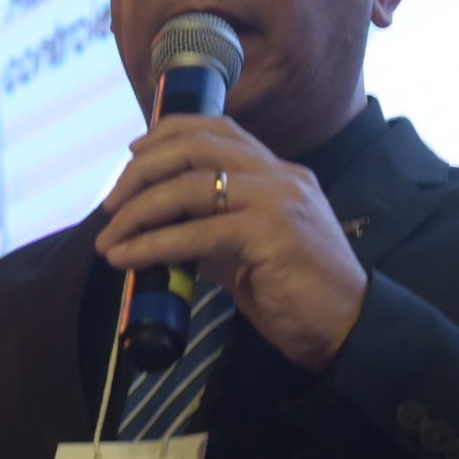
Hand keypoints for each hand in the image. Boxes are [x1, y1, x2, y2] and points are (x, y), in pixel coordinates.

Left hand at [95, 114, 366, 373]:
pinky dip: (153, 243)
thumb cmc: (300, 298)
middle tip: (111, 205)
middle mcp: (280, 176)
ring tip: (111, 238)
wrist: (347, 329)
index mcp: (280, 174)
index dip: (167, 134)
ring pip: (190, 185)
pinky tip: (128, 258)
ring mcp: (277, 200)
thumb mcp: (250, 253)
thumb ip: (214, 234)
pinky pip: (198, 231)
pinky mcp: (270, 233)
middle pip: (197, 145)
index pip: (218, 129)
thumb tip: (161, 233)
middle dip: (142, 170)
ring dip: (138, 210)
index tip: (132, 156)